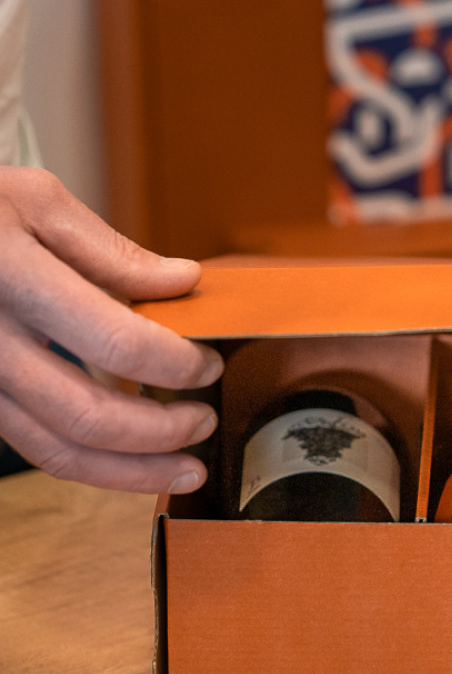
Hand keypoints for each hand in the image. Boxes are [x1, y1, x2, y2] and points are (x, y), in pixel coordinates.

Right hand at [0, 167, 223, 491]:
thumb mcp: (34, 201)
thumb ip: (111, 251)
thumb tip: (183, 281)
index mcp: (14, 280)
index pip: (116, 343)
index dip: (176, 363)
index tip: (209, 364)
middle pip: (88, 416)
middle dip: (162, 431)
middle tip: (205, 420)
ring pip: (57, 450)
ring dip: (132, 471)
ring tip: (186, 466)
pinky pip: (34, 446)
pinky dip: (91, 463)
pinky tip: (133, 460)